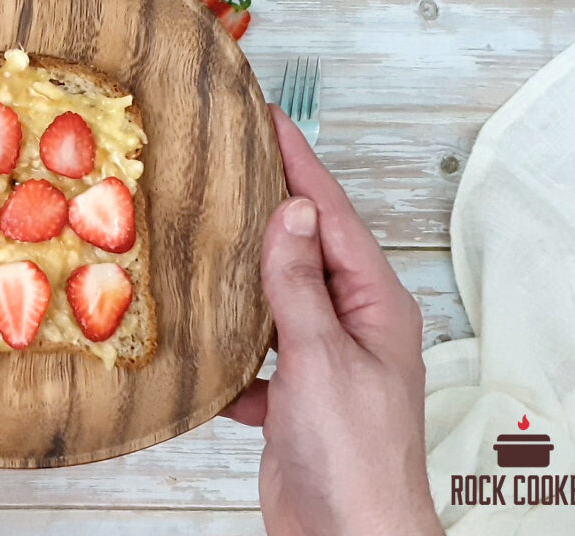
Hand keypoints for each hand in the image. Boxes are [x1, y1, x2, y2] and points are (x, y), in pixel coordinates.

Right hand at [222, 107, 442, 535]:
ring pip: (276, 299)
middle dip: (268, 208)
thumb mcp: (322, 358)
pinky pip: (256, 354)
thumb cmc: (353, 455)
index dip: (299, 163)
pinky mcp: (293, 397)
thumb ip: (300, 285)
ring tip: (203, 236)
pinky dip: (230, 349)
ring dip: (242, 276)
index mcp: (374, 304)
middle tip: (226, 162)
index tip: (267, 118)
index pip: (332, 215)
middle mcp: (351, 324)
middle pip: (304, 250)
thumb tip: (292, 214)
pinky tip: (201, 345)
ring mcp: (321, 361)